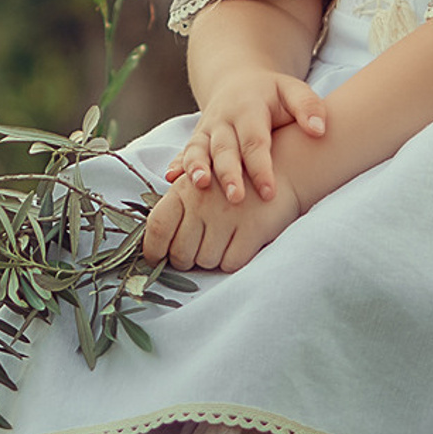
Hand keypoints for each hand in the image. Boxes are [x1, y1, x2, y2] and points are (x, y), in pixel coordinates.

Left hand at [140, 173, 303, 273]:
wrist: (281, 170)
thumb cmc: (232, 182)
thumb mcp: (199, 183)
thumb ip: (175, 206)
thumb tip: (150, 239)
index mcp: (183, 189)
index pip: (157, 226)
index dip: (152, 249)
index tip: (155, 259)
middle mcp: (202, 202)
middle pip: (179, 252)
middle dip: (183, 260)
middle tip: (190, 255)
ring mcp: (228, 216)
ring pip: (205, 261)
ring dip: (208, 260)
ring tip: (217, 244)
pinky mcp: (252, 229)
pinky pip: (231, 263)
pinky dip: (230, 262)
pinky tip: (234, 247)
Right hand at [165, 66, 327, 205]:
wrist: (237, 82)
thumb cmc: (271, 94)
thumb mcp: (293, 90)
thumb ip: (308, 106)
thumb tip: (319, 130)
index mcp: (248, 108)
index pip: (255, 141)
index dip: (261, 167)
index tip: (270, 192)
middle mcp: (223, 119)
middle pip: (224, 149)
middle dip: (228, 174)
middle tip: (236, 198)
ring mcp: (207, 129)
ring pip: (199, 149)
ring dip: (197, 168)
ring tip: (200, 186)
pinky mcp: (196, 138)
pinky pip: (184, 152)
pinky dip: (176, 164)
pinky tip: (171, 178)